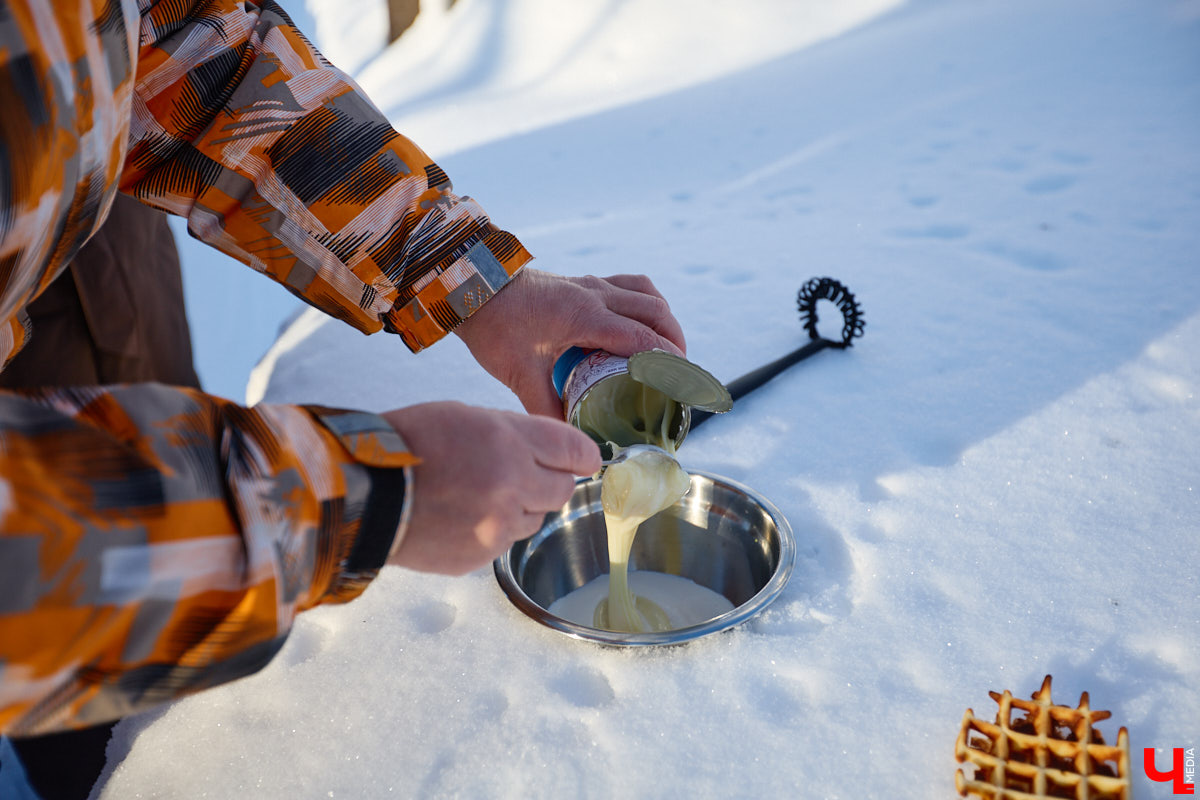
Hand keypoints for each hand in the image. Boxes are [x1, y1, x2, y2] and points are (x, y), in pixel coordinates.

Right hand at [381, 401, 600, 574]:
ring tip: (480, 494)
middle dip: (549, 481)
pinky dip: (491, 530)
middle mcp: (512, 486)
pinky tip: (462, 515)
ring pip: (535, 519)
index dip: (583, 455)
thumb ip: (513, 433)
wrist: (362, 493)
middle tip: (523, 474)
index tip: (586, 460)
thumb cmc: (408, 444)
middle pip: (562, 491)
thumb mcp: (465, 416)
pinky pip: (504, 542)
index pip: (574, 451)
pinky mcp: (480, 556)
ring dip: (520, 507)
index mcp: (510, 443)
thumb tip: (545, 451)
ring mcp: (497, 526)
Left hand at [454, 269, 687, 417]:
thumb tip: (567, 441)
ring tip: (671, 349)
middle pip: (655, 312)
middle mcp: (594, 294)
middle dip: (675, 342)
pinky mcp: (584, 281)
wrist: (472, 288)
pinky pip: (630, 285)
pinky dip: (646, 303)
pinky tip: (644, 323)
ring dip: (666, 320)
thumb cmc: (494, 327)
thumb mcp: (518, 374)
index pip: (641, 336)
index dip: (668, 359)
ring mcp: (591, 284)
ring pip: (647, 294)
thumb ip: (545, 409)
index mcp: (583, 316)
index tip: (684, 381)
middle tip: (681, 373)